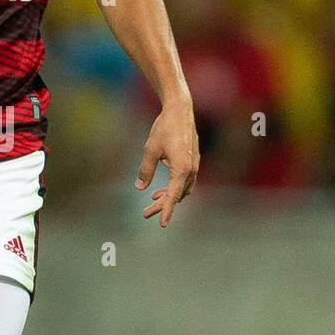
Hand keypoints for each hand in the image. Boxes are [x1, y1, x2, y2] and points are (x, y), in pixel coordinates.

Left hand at [135, 98, 199, 227]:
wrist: (180, 110)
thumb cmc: (165, 128)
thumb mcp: (150, 150)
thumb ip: (145, 170)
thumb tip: (140, 187)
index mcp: (182, 169)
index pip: (173, 196)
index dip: (167, 210)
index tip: (162, 224)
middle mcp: (191, 169)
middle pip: (178, 195)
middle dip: (163, 205)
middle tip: (146, 213)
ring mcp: (194, 164)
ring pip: (182, 188)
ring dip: (169, 196)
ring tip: (153, 199)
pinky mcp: (193, 159)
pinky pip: (185, 180)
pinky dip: (174, 186)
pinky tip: (162, 186)